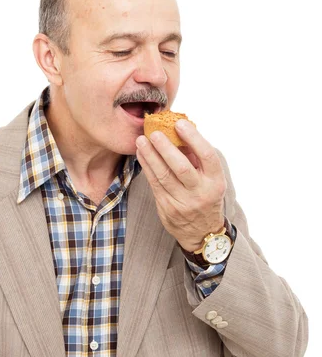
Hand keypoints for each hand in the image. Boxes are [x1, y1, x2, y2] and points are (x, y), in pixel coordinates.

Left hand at [135, 119, 226, 251]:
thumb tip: (180, 131)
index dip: (193, 138)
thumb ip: (198, 159)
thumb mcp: (211, 180)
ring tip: (141, 140)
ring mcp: (183, 202)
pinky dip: (146, 167)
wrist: (202, 233)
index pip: (207, 156)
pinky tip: (141, 155)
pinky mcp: (167, 208)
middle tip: (154, 132)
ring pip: (163, 176)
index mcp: (216, 181)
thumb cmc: (206, 197)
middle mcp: (201, 192)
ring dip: (150, 156)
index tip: (180, 123)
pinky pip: (154, 184)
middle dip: (165, 148)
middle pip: (181, 167)